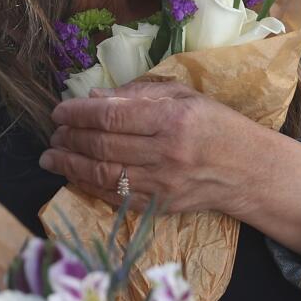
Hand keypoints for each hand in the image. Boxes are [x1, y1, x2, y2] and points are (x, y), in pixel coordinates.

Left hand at [42, 81, 255, 215]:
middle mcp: (167, 152)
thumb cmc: (216, 126)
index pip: (112, 116)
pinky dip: (89, 186)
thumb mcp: (184, 96)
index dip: (79, 113)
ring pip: (104, 174)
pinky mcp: (161, 206)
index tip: (59, 111)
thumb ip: (138, 94)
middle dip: (71, 138)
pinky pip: (116, 197)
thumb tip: (94, 97)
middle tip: (53, 132)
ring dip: (71, 165)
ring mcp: (163, 184)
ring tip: (51, 155)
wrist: (249, 170)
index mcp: (173, 118)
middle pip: (104, 145)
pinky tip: (73, 175)